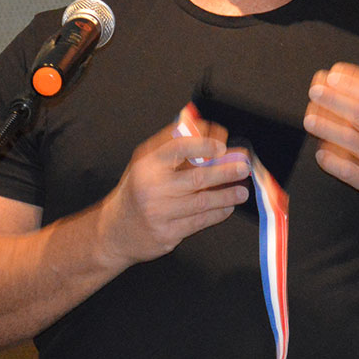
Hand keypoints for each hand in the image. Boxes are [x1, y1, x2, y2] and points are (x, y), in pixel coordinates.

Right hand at [98, 105, 249, 266]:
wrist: (116, 231)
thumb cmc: (136, 191)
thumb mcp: (146, 162)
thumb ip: (171, 143)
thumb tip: (198, 124)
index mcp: (147, 165)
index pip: (178, 148)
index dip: (203, 145)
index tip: (221, 144)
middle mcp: (152, 188)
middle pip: (197, 177)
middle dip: (225, 171)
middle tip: (242, 166)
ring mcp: (160, 213)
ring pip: (202, 202)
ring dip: (227, 195)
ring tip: (242, 190)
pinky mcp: (167, 233)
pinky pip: (199, 221)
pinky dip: (218, 213)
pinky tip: (227, 206)